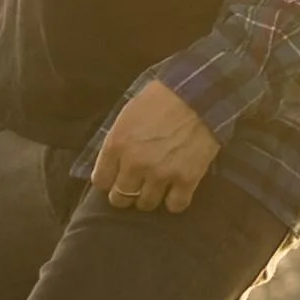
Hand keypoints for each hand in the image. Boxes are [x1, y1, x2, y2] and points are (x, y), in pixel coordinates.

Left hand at [90, 78, 219, 212]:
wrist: (199, 94)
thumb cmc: (161, 98)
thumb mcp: (128, 115)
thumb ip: (117, 141)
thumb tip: (111, 164)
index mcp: (116, 145)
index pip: (100, 182)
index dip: (108, 181)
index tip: (116, 178)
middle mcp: (135, 164)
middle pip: (120, 198)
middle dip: (126, 193)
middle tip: (136, 186)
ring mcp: (161, 174)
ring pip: (146, 204)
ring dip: (150, 197)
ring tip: (157, 187)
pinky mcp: (186, 179)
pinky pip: (175, 205)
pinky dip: (175, 201)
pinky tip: (176, 191)